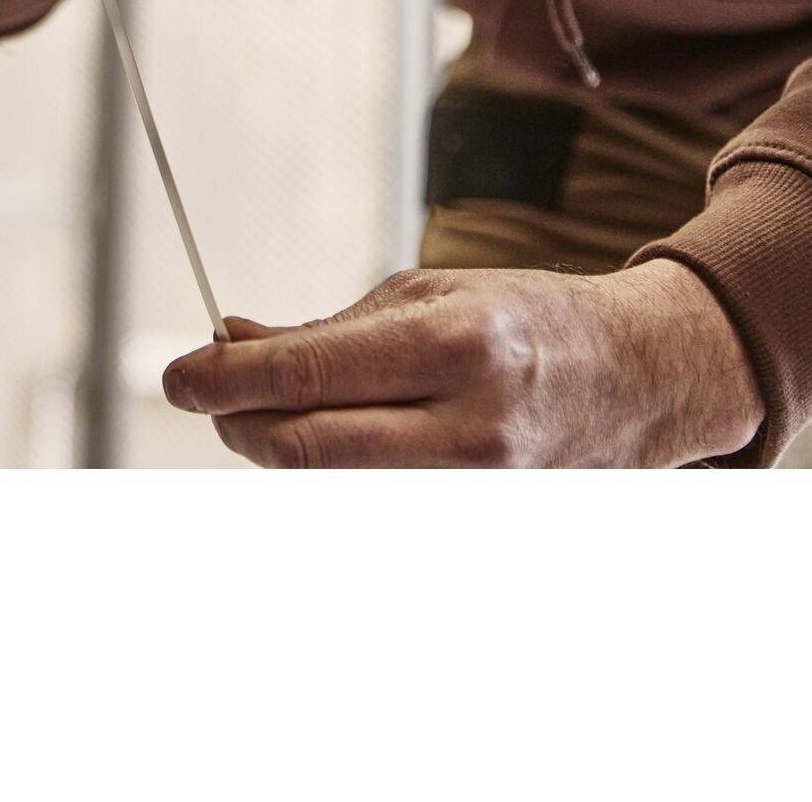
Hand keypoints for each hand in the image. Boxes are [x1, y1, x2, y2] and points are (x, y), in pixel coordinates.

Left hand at [162, 260, 762, 467]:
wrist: (635, 377)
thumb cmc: (519, 319)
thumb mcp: (422, 294)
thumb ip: (323, 330)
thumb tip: (229, 342)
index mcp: (453, 343)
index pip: (308, 377)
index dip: (225, 381)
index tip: (176, 377)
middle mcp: (469, 423)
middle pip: (307, 451)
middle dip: (237, 424)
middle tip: (206, 395)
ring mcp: (479, 484)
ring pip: (332, 486)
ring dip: (276, 450)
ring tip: (263, 412)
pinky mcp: (479, 516)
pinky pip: (373, 502)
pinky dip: (326, 474)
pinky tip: (318, 440)